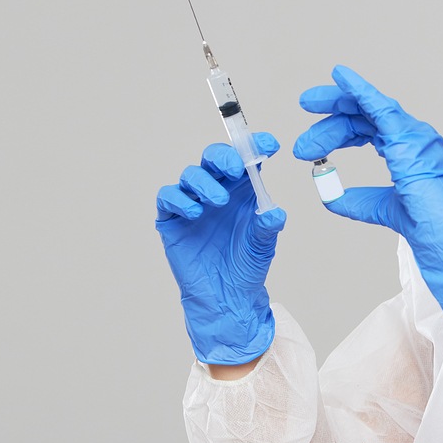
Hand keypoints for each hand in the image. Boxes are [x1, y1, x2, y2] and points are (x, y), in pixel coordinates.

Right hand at [155, 135, 286, 363]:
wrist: (226, 297)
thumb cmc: (245, 266)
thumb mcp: (262, 245)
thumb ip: (267, 226)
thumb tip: (274, 211)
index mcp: (242, 189)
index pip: (246, 158)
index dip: (256, 145)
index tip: (270, 145)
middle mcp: (217, 189)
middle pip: (213, 158)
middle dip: (223, 157)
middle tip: (235, 169)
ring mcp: (193, 202)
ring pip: (191, 174)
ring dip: (204, 183)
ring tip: (218, 202)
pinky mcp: (172, 218)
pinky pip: (168, 196)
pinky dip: (179, 199)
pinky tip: (195, 213)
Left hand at [293, 66, 442, 316]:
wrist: (442, 234)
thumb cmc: (425, 222)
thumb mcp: (380, 208)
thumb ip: (357, 201)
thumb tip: (330, 196)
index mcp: (406, 149)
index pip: (366, 129)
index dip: (336, 133)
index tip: (309, 148)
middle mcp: (411, 136)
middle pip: (363, 116)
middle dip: (329, 119)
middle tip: (301, 139)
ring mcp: (412, 134)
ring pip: (367, 108)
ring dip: (336, 104)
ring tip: (307, 103)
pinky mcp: (409, 137)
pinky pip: (381, 106)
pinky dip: (359, 90)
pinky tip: (341, 77)